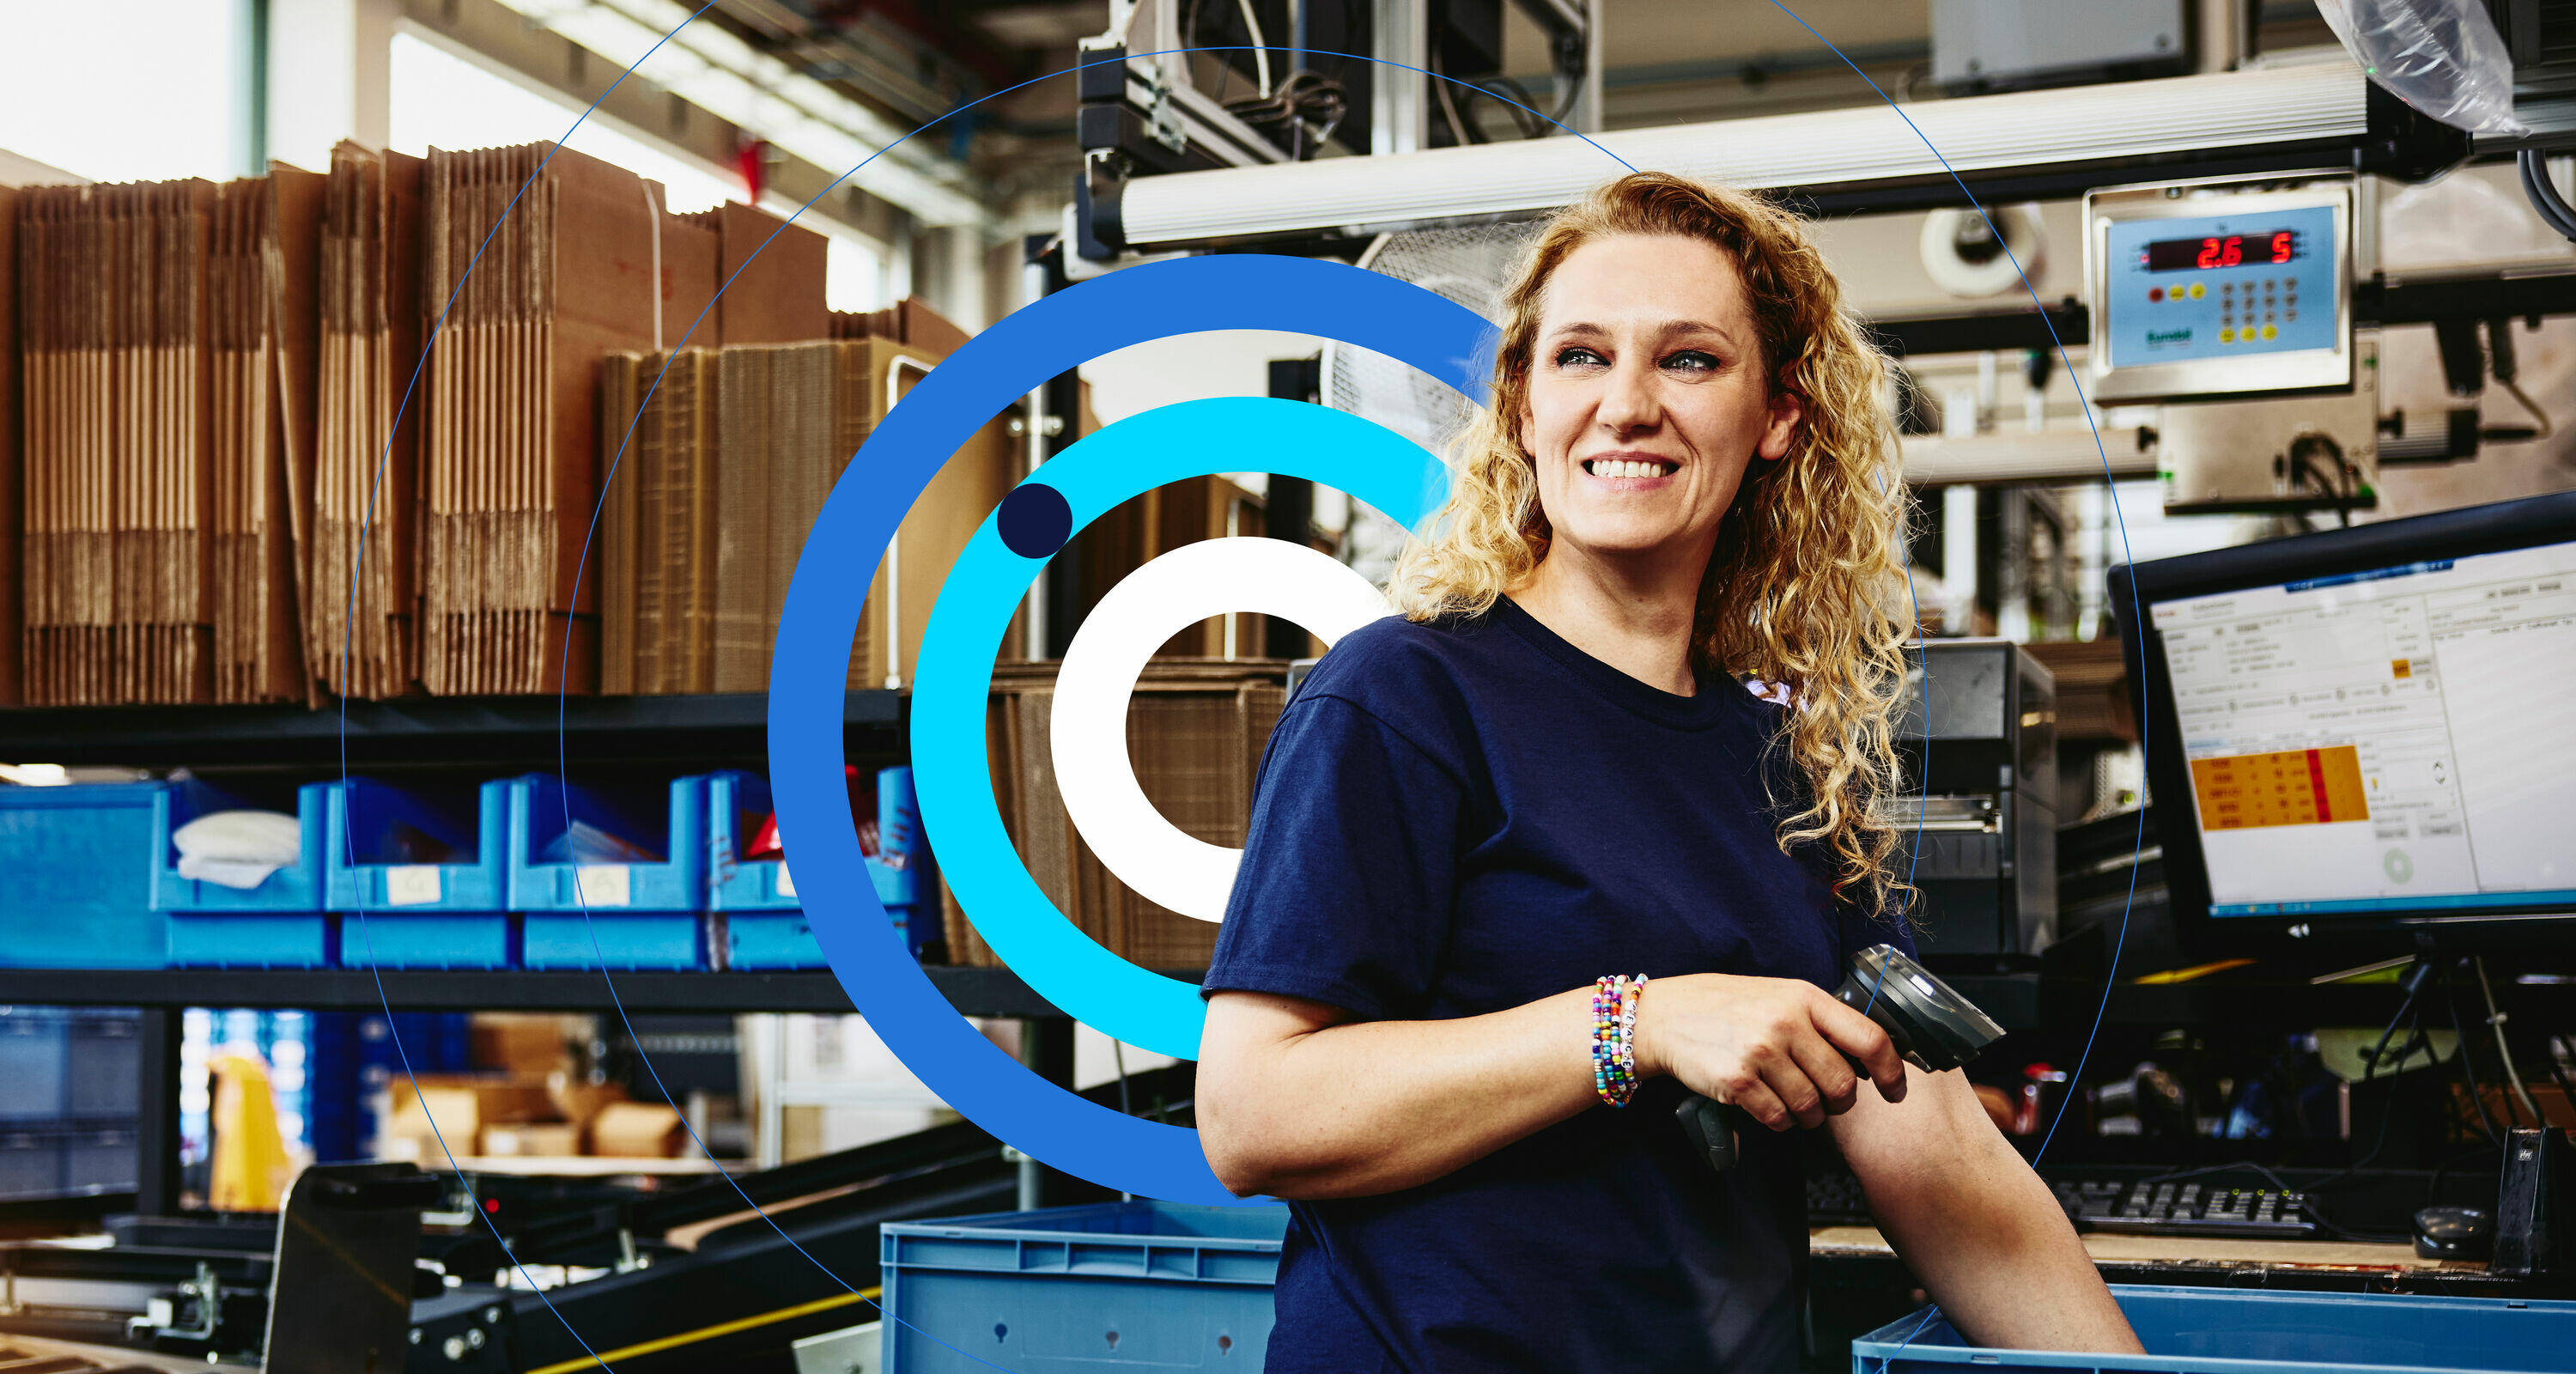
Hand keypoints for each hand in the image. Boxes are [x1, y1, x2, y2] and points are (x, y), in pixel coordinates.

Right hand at [1633, 974, 1906, 1129]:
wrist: (1664, 1017)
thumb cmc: (1726, 1007)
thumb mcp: (1778, 996)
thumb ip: (1818, 1021)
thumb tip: (1867, 1059)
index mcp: (1804, 997)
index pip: (1869, 1038)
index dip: (1891, 1071)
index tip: (1894, 1089)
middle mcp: (1786, 1022)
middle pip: (1841, 1084)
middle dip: (1839, 1103)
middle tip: (1824, 1101)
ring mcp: (1760, 1051)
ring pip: (1812, 1107)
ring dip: (1807, 1116)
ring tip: (1790, 1103)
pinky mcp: (1738, 1080)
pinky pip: (1779, 1119)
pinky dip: (1779, 1121)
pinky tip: (1767, 1106)